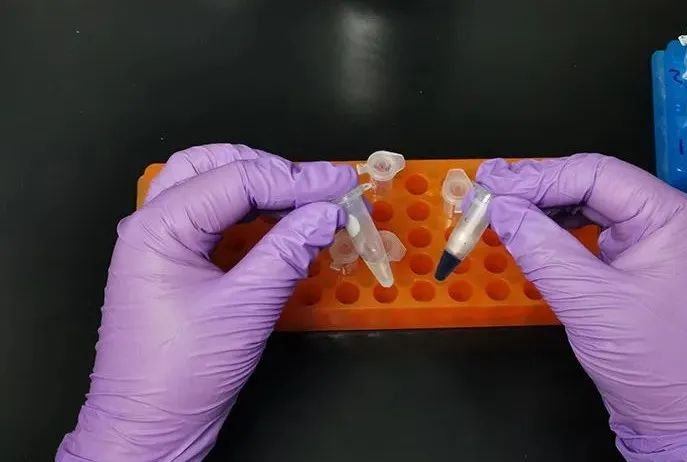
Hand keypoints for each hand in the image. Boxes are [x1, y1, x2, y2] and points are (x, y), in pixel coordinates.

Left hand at [57, 144, 355, 460]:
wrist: (147, 428)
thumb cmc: (181, 375)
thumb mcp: (244, 308)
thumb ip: (287, 252)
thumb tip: (326, 213)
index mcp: (159, 228)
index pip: (237, 179)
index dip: (295, 179)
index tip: (340, 185)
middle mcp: (153, 225)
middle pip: (215, 166)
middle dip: (272, 169)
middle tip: (319, 186)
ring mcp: (161, 244)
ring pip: (210, 186)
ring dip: (259, 185)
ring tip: (305, 199)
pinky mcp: (175, 265)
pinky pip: (213, 219)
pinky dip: (250, 214)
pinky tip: (282, 227)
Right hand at [476, 154, 686, 460]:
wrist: (678, 412)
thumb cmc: (648, 357)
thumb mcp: (590, 301)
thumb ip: (542, 249)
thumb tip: (500, 208)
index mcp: (663, 214)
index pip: (593, 173)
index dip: (538, 177)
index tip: (491, 187)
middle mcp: (656, 216)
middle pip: (586, 181)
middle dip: (534, 186)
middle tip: (484, 187)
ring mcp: (642, 237)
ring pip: (582, 202)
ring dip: (538, 204)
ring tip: (496, 204)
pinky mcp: (626, 259)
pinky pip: (582, 228)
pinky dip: (549, 226)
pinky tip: (523, 228)